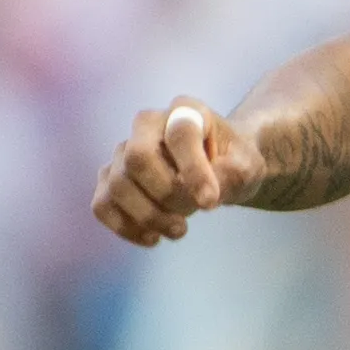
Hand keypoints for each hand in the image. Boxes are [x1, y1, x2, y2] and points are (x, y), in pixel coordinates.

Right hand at [93, 98, 255, 244]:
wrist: (219, 168)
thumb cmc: (233, 162)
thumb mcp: (248, 167)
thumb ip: (232, 176)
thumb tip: (204, 196)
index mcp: (185, 111)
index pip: (180, 135)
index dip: (193, 171)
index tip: (211, 203)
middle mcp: (148, 125)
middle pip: (136, 158)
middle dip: (166, 194)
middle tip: (194, 212)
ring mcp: (124, 151)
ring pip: (117, 184)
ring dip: (148, 216)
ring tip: (179, 230)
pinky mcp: (112, 179)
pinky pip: (102, 204)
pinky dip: (124, 227)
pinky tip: (152, 238)